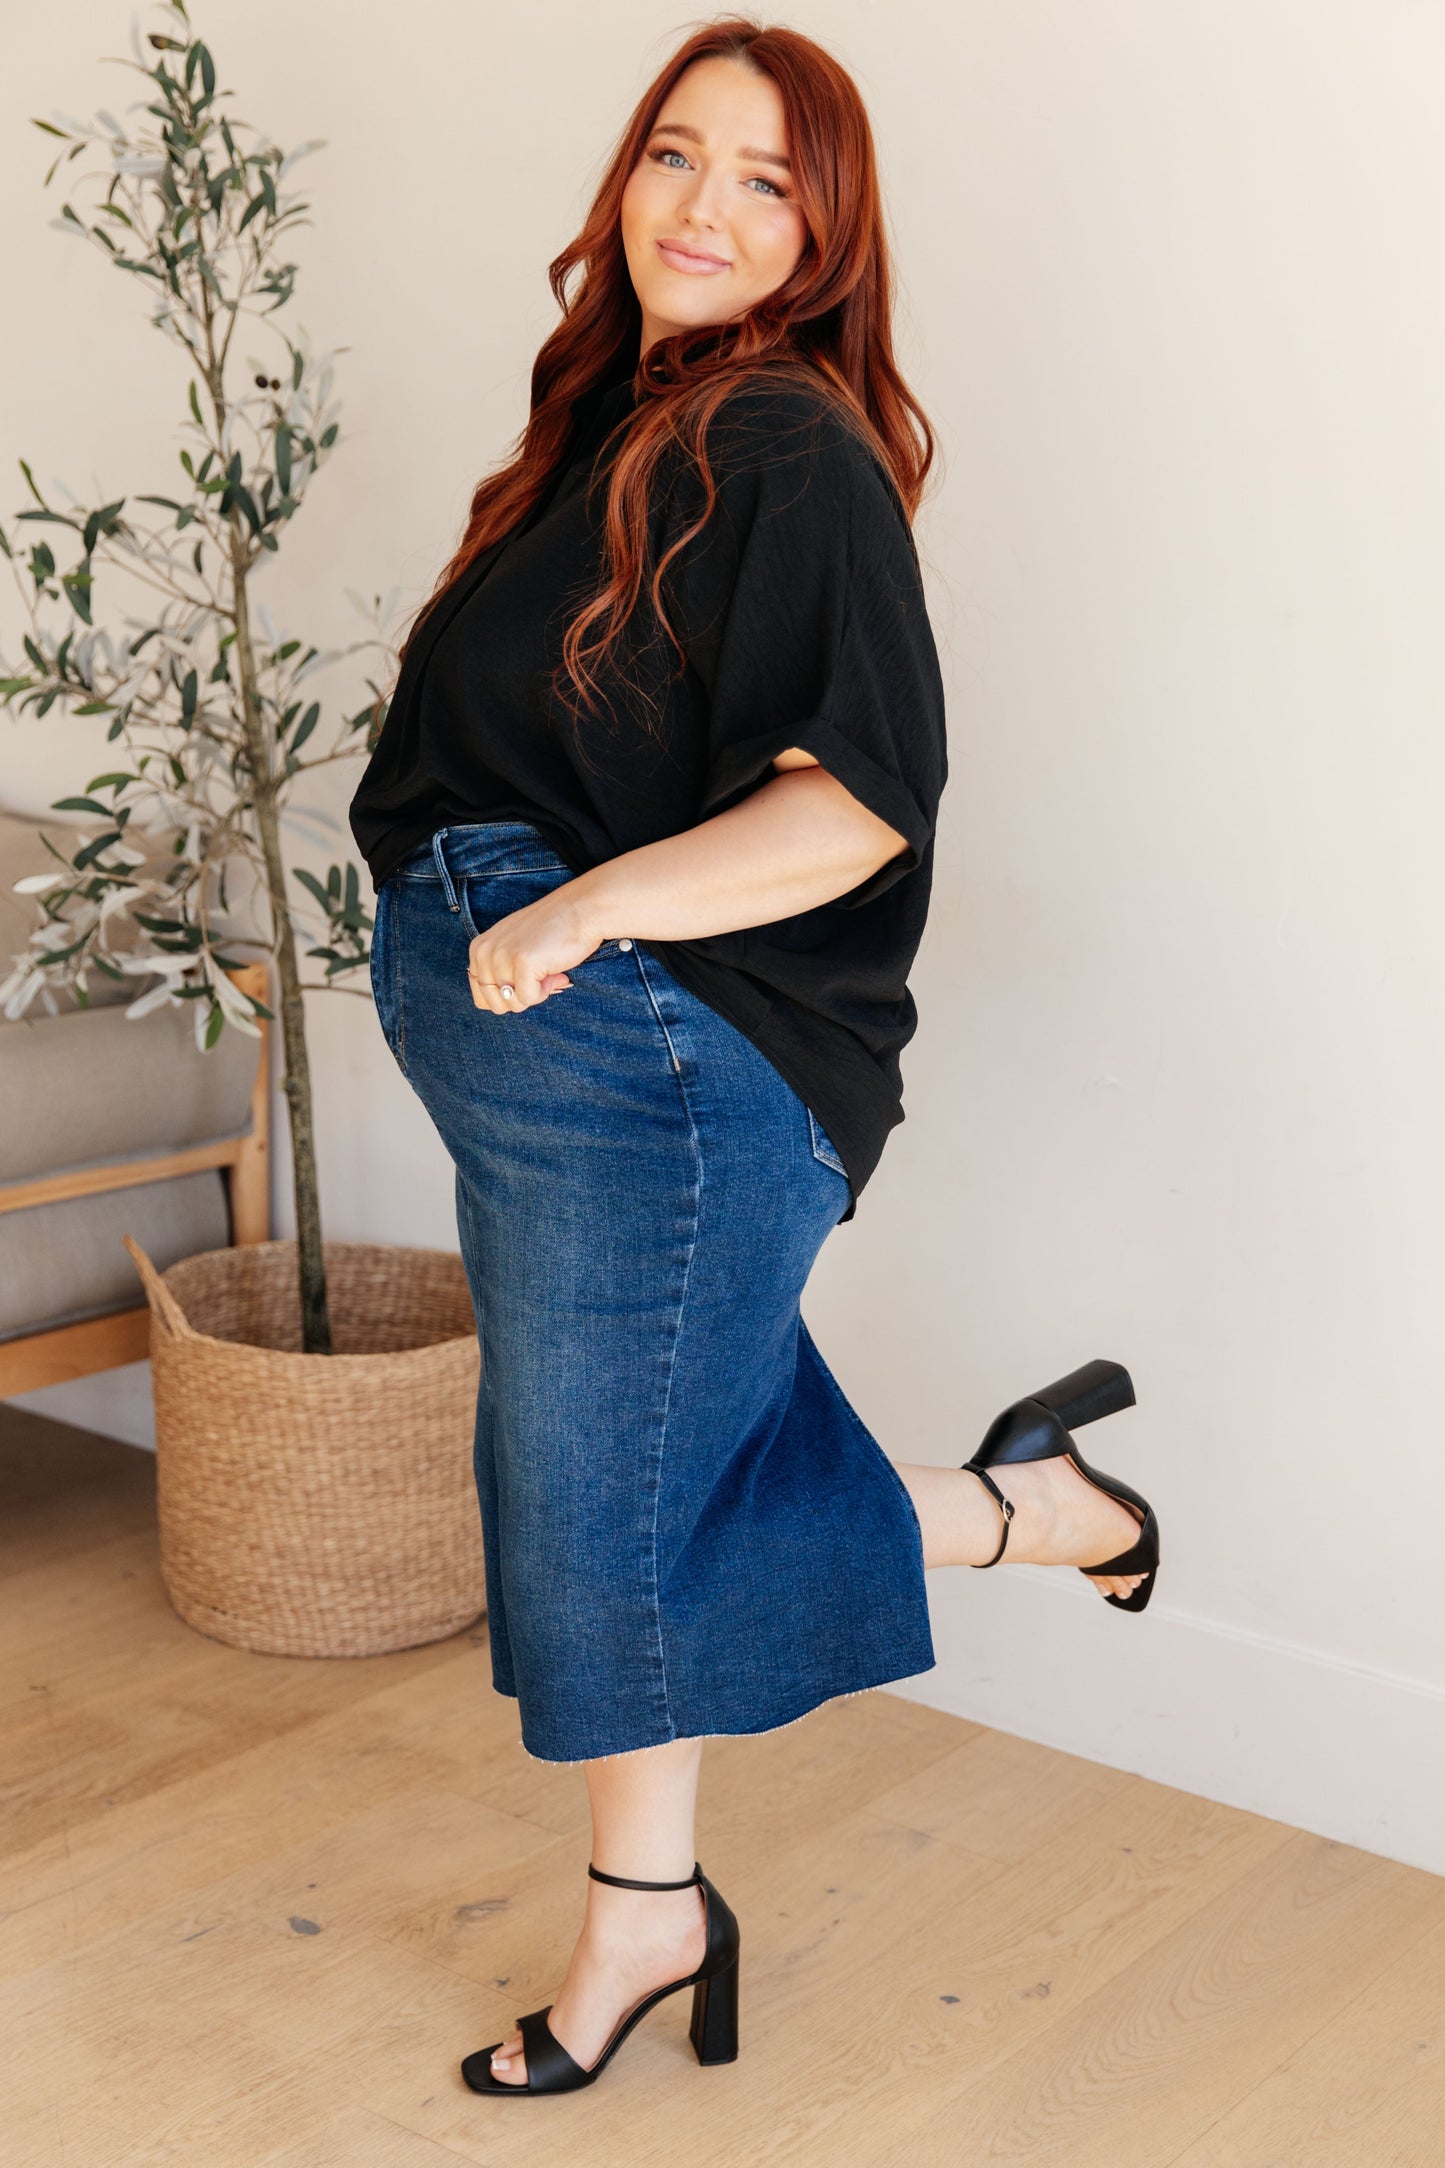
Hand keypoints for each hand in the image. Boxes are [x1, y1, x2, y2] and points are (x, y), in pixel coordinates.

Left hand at [465, 881, 602, 1014]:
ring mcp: (502, 956)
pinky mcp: (522, 962)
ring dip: (536, 993)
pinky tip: (555, 972)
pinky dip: (546, 991)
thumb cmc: (552, 930)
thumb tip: (499, 1003)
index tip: (525, 979)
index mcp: (478, 949)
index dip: (509, 997)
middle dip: (522, 997)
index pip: (481, 997)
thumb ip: (497, 970)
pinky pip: (529, 998)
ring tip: (547, 970)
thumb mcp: (513, 946)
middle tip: (538, 975)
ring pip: (513, 1004)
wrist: (581, 909)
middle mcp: (484, 952)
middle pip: (496, 1005)